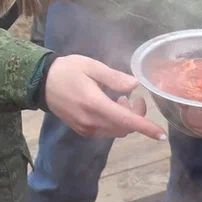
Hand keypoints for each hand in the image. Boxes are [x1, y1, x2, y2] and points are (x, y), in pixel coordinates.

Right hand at [43, 55, 164, 140]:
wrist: (40, 83)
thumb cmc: (67, 70)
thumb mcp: (91, 66)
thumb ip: (114, 77)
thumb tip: (134, 86)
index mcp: (95, 104)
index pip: (126, 121)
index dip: (146, 128)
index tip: (161, 134)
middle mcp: (92, 122)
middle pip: (124, 128)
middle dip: (136, 117)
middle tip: (135, 98)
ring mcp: (86, 129)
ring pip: (116, 132)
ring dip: (125, 120)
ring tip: (120, 99)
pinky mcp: (82, 131)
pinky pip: (105, 132)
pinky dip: (114, 123)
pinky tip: (109, 106)